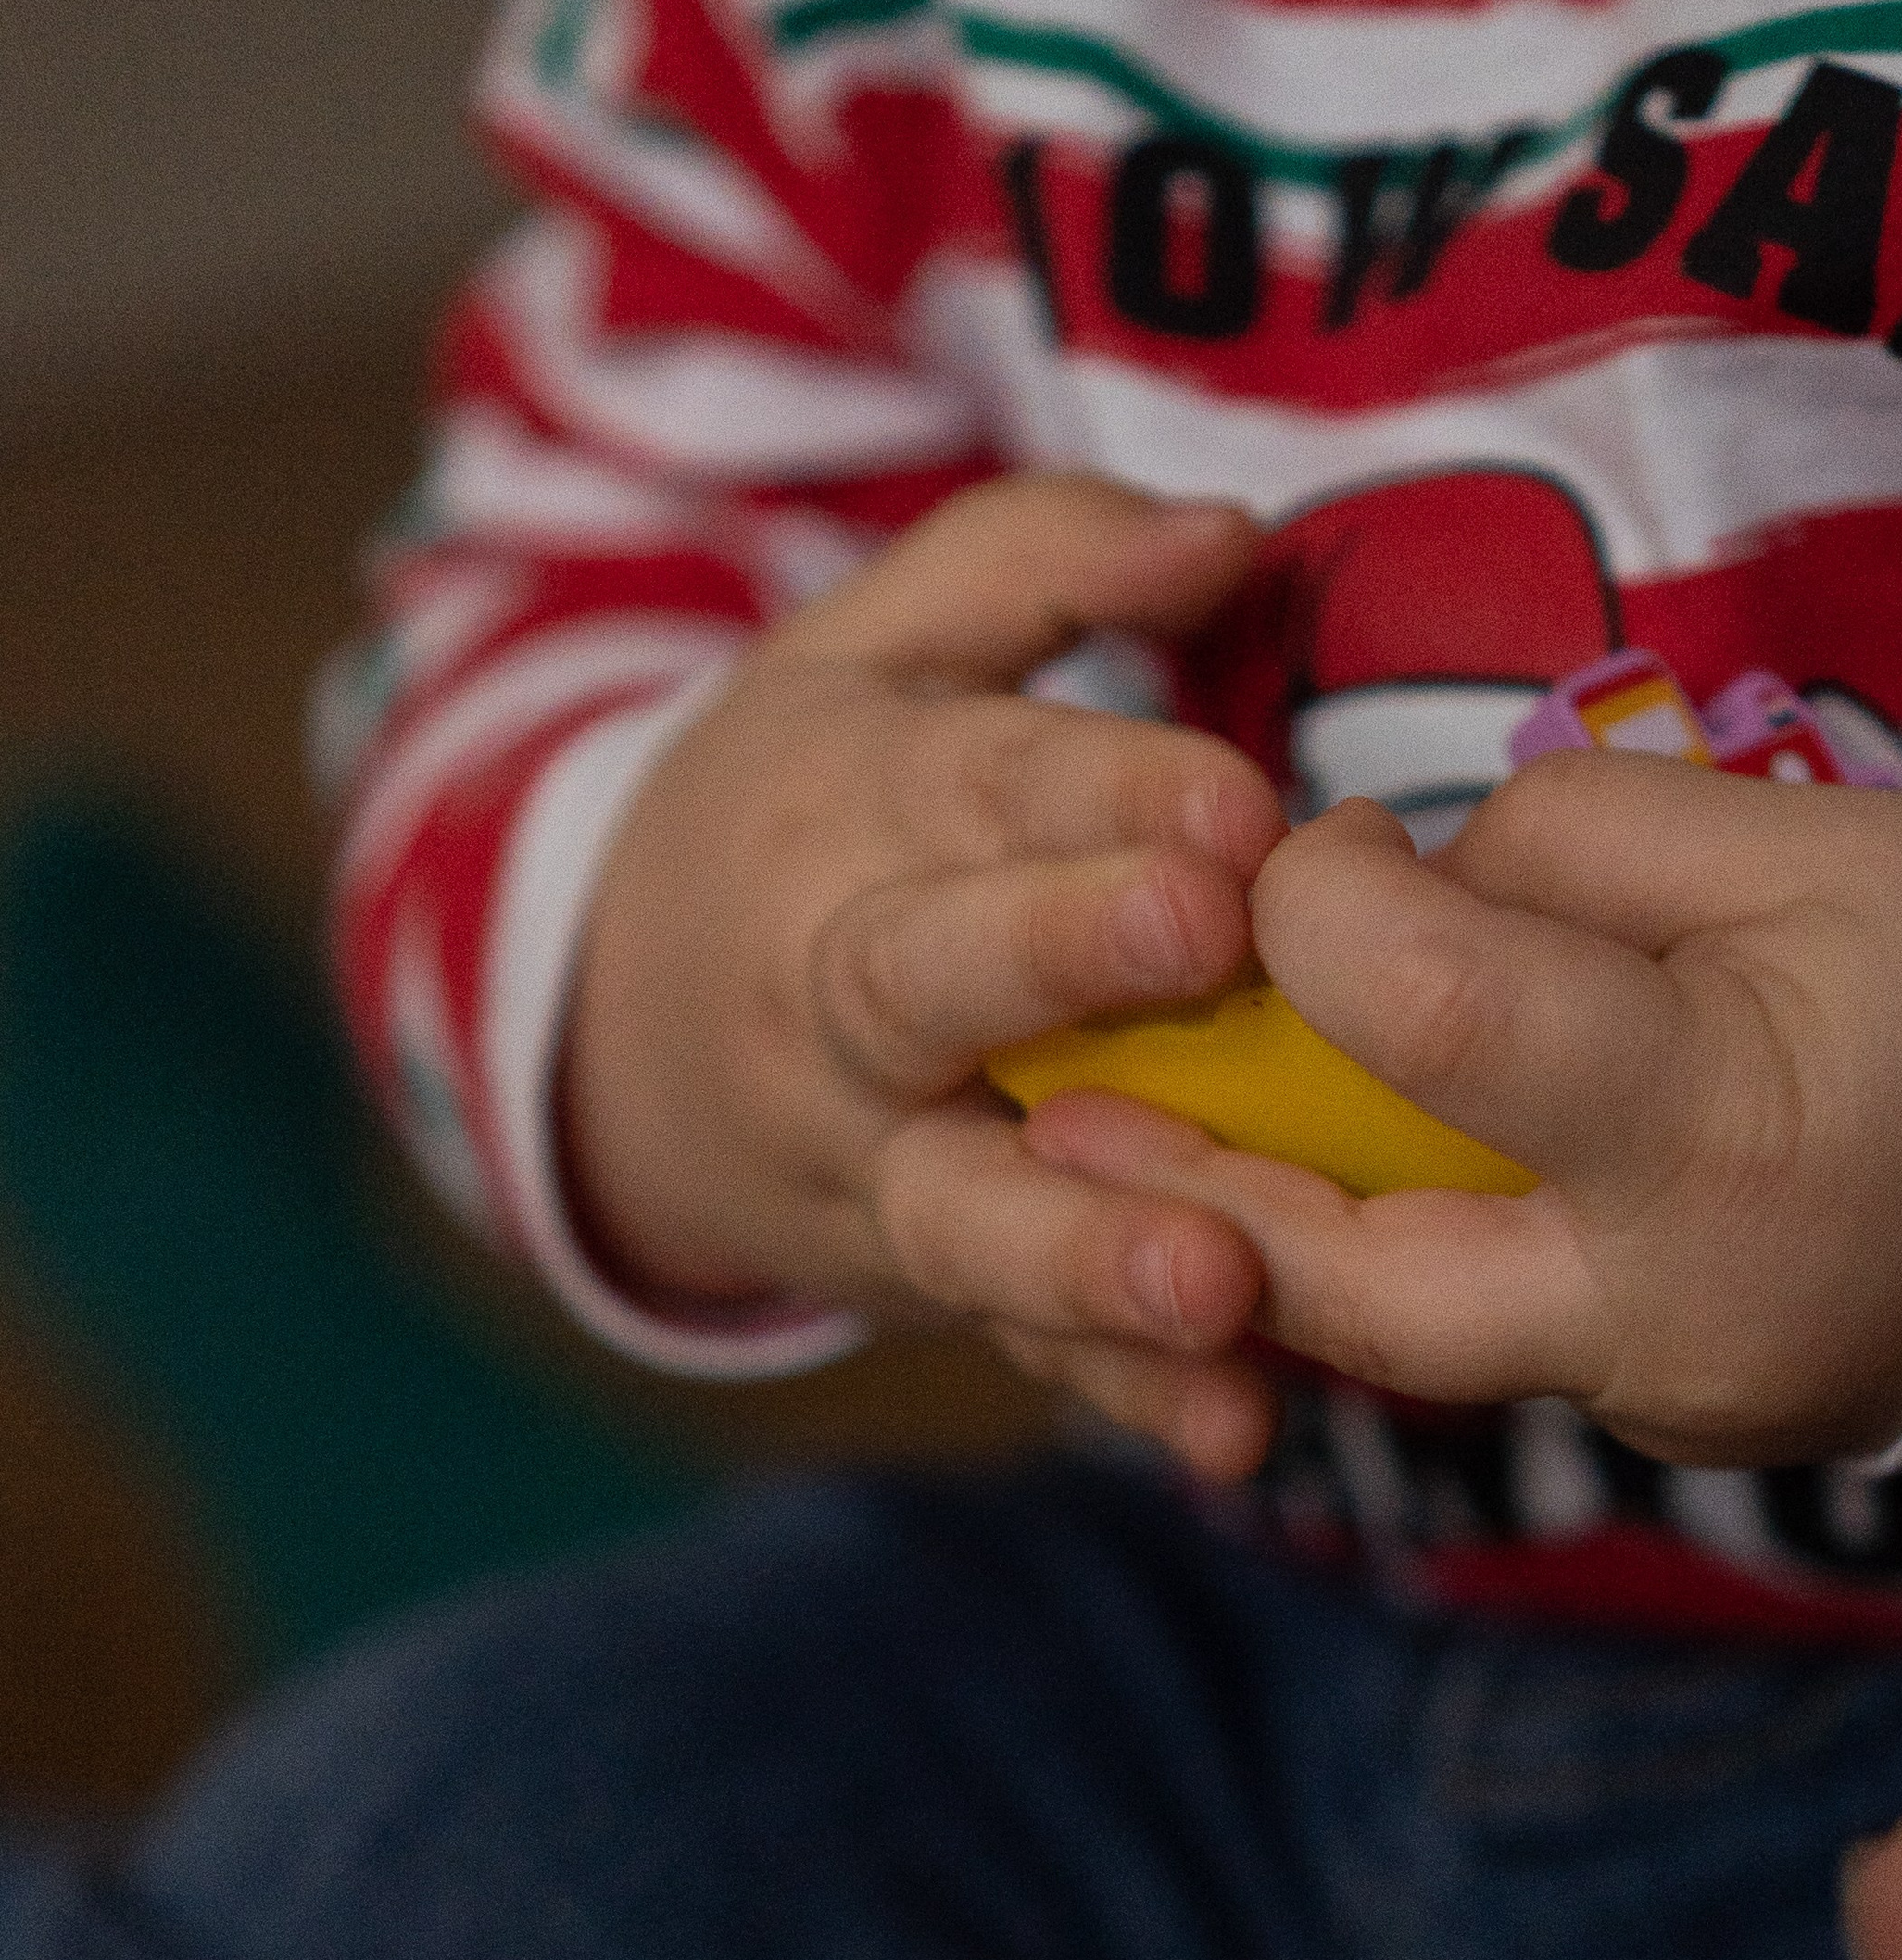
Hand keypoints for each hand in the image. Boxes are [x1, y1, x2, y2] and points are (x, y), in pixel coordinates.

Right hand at [562, 474, 1287, 1475]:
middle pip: (930, 981)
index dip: (1102, 792)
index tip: (1238, 801)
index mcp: (848, 809)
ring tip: (1220, 1280)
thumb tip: (1232, 527)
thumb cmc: (799, 810)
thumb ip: (1039, 561)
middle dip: (1062, 963)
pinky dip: (1116, 1397)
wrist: (605, 1029)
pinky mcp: (914, 1277)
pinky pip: (1012, 1347)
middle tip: (1208, 946)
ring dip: (1090, 1249)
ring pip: (964, 1205)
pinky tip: (1230, 1432)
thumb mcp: (867, 650)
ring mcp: (869, 1157)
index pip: (977, 784)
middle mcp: (837, 995)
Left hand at [1023, 758, 1901, 1461]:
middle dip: (1192, 1196)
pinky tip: (1321, 1202)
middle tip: (1054, 1122)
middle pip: (1356, 1274)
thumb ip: (1565, 854)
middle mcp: (1665, 1302)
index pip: (1422, 1004)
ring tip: (1136, 1170)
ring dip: (1272, 1246)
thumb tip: (1390, 898)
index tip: (1294, 851)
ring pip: (1411, 1340)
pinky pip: (1502, 1349)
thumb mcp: (1799, 843)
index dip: (1316, 908)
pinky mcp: (1681, 1425)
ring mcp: (1673, 1396)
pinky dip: (1403, 1268)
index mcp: (1705, 1125)